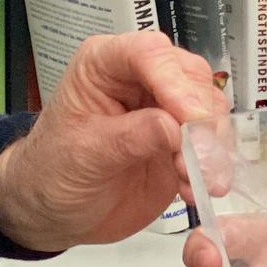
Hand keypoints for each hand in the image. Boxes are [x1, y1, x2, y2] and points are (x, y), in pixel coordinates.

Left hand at [0, 32, 228, 253]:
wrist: (54, 212)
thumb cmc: (52, 171)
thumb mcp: (83, 154)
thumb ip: (129, 138)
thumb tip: (173, 127)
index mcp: (105, 65)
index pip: (148, 54)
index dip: (173, 83)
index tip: (190, 119)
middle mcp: (140, 79)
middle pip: (189, 77)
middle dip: (200, 117)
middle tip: (200, 156)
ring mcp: (164, 109)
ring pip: (208, 108)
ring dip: (211, 145)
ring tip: (201, 179)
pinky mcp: (181, 141)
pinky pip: (211, 144)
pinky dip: (214, 166)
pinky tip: (200, 188)